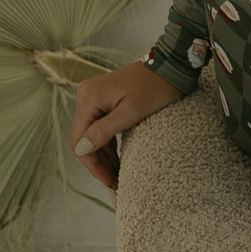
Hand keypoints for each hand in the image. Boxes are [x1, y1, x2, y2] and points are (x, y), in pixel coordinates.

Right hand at [69, 61, 182, 189]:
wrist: (171, 66)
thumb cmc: (155, 88)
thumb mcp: (130, 113)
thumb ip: (103, 131)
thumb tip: (81, 150)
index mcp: (89, 98)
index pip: (79, 140)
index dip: (92, 164)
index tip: (108, 182)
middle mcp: (86, 96)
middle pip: (84, 139)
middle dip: (98, 163)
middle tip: (115, 184)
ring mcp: (95, 98)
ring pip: (92, 135)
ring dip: (104, 157)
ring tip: (117, 177)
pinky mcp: (105, 100)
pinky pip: (101, 127)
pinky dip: (108, 145)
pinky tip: (117, 161)